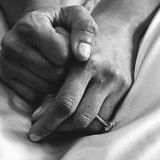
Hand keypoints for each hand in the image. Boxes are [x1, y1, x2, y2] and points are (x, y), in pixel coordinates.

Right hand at [0, 5, 97, 102]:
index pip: (62, 54)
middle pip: (53, 72)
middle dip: (64, 69)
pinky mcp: (3, 76)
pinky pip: (32, 95)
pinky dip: (43, 90)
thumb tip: (83, 55)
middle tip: (62, 58)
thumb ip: (85, 28)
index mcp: (29, 24)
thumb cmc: (60, 22)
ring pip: (43, 86)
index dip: (71, 53)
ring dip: (55, 81)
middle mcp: (11, 42)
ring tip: (53, 64)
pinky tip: (44, 74)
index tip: (68, 45)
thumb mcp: (76, 16)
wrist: (36, 26)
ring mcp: (5, 60)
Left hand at [27, 12, 134, 141]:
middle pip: (80, 118)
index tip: (33, 129)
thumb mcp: (62, 53)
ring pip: (94, 123)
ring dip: (73, 130)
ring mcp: (118, 85)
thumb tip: (39, 115)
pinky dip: (88, 124)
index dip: (47, 121)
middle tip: (41, 131)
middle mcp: (105, 76)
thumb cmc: (81, 41)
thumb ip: (51, 84)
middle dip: (58, 129)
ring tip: (57, 126)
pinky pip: (106, 119)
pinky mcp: (126, 92)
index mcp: (86, 64)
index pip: (65, 103)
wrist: (119, 28)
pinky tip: (74, 121)